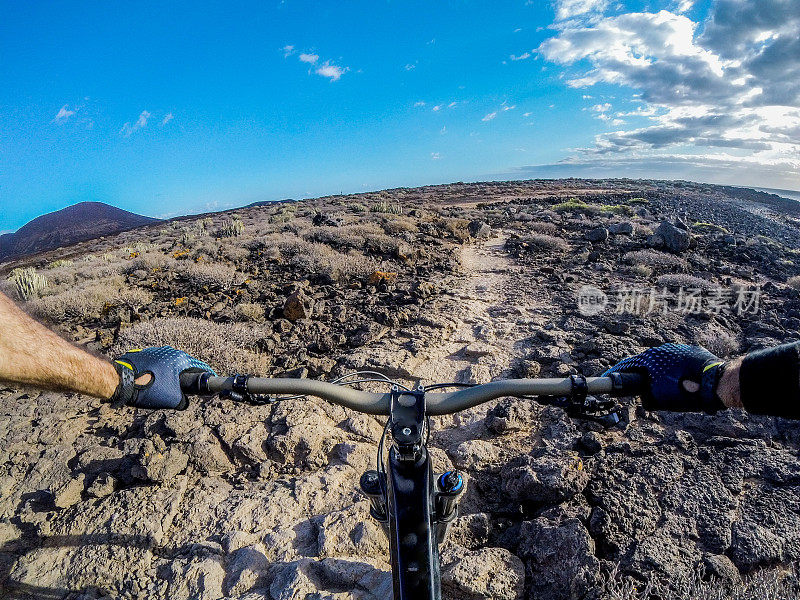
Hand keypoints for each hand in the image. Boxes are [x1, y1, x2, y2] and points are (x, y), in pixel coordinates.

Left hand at [111, 346, 215, 408]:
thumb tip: (184, 402)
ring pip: (169, 364)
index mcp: (179, 358)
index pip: (198, 366)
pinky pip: (156, 364)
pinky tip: (155, 382)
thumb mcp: (172, 399)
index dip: (206, 373)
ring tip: (170, 385)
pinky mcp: (142, 355)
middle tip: (190, 384)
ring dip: (171, 374)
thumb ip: (184, 401)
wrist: (120, 381)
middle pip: (183, 364)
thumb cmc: (149, 388)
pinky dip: (159, 372)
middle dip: (188, 374)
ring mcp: (154, 351)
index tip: (211, 377)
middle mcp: (168, 351)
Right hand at [603, 343, 725, 412]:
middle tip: (637, 384)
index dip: (616, 373)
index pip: (628, 365)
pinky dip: (676, 370)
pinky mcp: (693, 351)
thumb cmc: (687, 392)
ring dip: (660, 372)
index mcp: (650, 358)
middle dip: (640, 373)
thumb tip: (644, 397)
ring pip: (662, 361)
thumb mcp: (661, 400)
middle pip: (645, 362)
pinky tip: (681, 381)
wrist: (717, 383)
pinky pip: (678, 361)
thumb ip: (647, 396)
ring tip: (665, 385)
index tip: (607, 377)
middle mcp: (662, 349)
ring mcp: (679, 349)